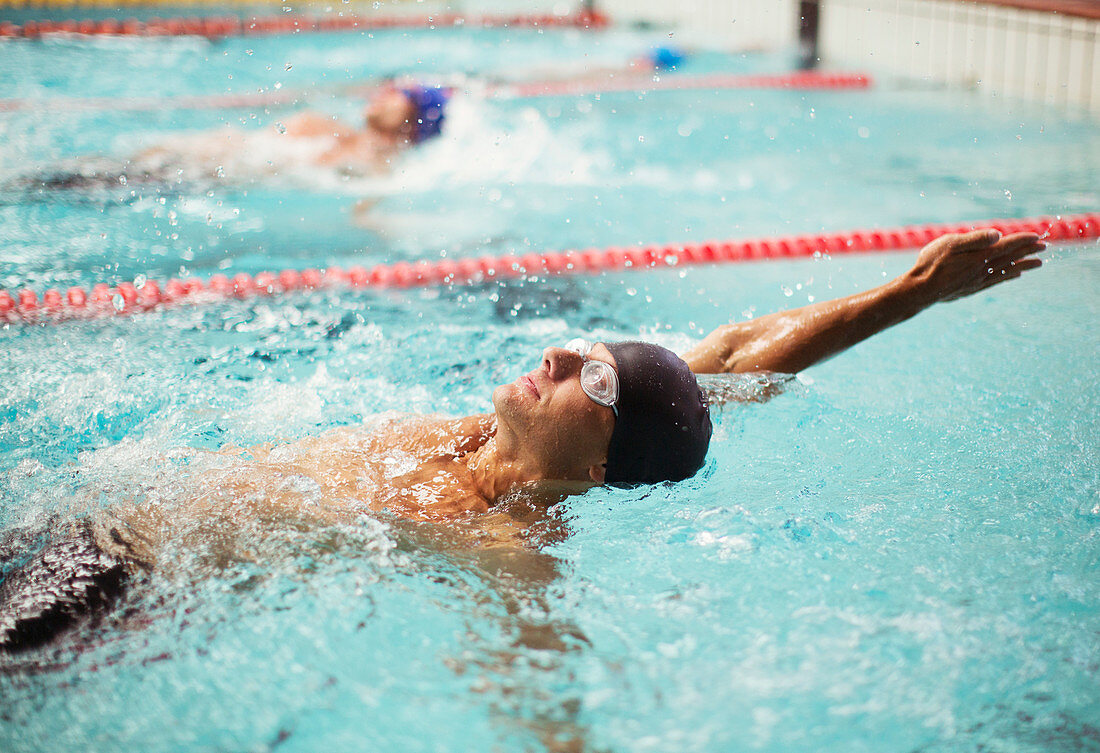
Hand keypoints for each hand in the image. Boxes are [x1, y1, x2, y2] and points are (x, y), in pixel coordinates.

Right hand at [905, 229, 1045, 304]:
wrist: (919, 291)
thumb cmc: (930, 264)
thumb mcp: (949, 244)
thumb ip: (975, 239)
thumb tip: (998, 235)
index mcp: (979, 256)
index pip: (1006, 246)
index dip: (1022, 240)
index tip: (1037, 236)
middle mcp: (983, 270)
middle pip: (1010, 259)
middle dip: (1028, 252)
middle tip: (1044, 247)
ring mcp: (978, 281)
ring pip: (1007, 271)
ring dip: (1024, 266)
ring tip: (1038, 264)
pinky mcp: (972, 289)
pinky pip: (997, 281)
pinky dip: (1008, 276)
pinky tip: (1014, 275)